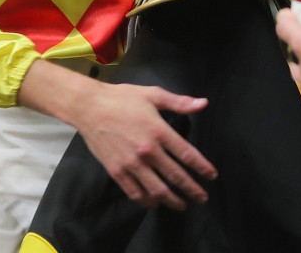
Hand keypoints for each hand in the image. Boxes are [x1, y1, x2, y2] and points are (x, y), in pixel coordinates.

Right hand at [74, 82, 216, 209]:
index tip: (211, 176)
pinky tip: (154, 202)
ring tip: (181, 205)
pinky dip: (147, 201)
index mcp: (159, 130)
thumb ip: (180, 102)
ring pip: (157, 189)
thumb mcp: (153, 94)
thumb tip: (203, 104)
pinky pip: (135, 192)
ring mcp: (131, 163)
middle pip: (175, 176)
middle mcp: (147, 150)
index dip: (202, 167)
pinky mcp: (117, 171)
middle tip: (202, 197)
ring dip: (172, 200)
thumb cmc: (121, 98)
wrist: (89, 107)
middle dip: (192, 189)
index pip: (187, 154)